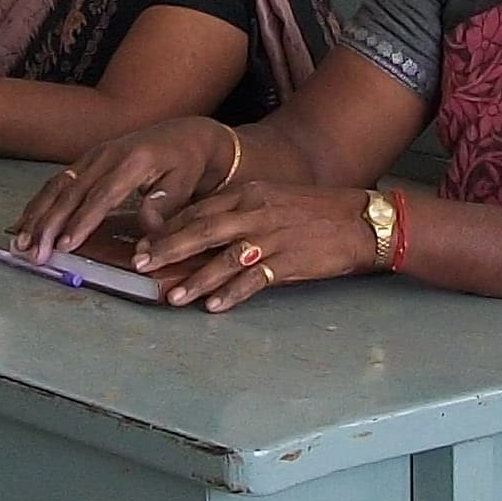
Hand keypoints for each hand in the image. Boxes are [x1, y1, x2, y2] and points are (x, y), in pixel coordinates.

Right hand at [13, 119, 233, 256]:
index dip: (81, 222)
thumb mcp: (185, 183)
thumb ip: (165, 205)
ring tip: (21, 243)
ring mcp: (92, 156)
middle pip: (71, 192)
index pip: (102, 196)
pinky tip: (24, 223)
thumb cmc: (188, 164)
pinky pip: (57, 182)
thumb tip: (147, 232)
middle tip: (33, 253)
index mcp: (132, 161)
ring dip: (37, 215)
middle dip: (48, 224)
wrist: (186, 134)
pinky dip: (39, 204)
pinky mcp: (85, 160)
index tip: (64, 245)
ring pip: (58, 186)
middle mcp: (106, 155)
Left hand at [129, 178, 386, 312]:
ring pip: (224, 258)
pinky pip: (254, 280)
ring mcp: (272, 237)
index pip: (200, 209)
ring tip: (171, 296)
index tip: (143, 242)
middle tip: (141, 264)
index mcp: (249, 194)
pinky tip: (214, 306)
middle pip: (204, 230)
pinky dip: (232, 294)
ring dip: (195, 278)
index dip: (169, 228)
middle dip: (168, 249)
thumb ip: (239, 213)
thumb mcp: (272, 200)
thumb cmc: (314, 211)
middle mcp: (256, 212)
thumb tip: (202, 233)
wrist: (360, 220)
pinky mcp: (289, 262)